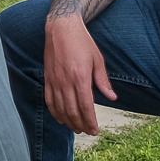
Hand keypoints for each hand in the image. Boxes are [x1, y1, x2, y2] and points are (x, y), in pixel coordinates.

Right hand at [44, 13, 115, 134]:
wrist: (61, 28)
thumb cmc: (82, 42)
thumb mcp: (97, 59)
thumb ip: (103, 80)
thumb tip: (112, 98)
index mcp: (80, 77)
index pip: (86, 106)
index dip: (90, 121)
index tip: (95, 130)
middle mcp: (66, 81)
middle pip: (72, 111)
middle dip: (81, 125)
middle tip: (87, 132)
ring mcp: (54, 81)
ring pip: (60, 109)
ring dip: (69, 122)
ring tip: (76, 128)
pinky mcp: (47, 79)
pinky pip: (49, 101)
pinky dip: (55, 112)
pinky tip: (61, 119)